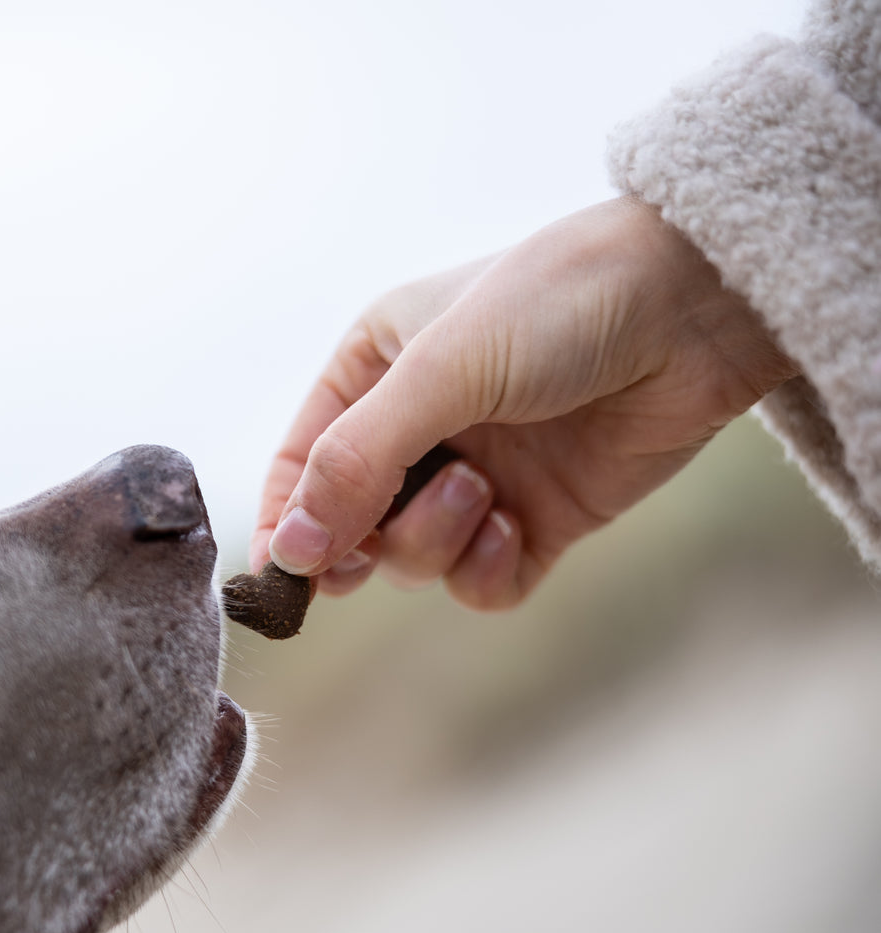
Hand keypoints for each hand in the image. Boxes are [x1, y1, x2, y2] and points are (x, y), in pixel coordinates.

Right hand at [250, 197, 798, 609]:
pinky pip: (481, 583)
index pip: (300, 463)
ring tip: (486, 490)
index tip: (280, 575)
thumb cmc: (558, 305)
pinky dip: (487, 570)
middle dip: (365, 538)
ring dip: (436, 538)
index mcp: (375, 372)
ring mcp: (480, 476)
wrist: (697, 307)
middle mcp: (420, 427)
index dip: (286, 521)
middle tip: (370, 550)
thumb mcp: (439, 371)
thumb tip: (288, 551)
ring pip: (414, 558)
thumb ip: (356, 463)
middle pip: (351, 524)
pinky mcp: (539, 519)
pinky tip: (518, 526)